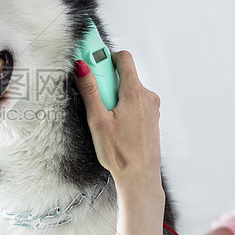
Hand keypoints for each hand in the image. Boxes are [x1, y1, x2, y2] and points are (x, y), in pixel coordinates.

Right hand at [74, 51, 162, 209]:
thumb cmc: (120, 153)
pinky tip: (115, 125)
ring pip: (128, 89)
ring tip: (104, 119)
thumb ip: (90, 90)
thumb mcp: (98, 120)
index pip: (123, 58)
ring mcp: (152, 107)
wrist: (140, 178)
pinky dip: (122, 105)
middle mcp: (148, 96)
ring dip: (113, 96)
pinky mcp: (151, 118)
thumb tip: (82, 66)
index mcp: (135, 93)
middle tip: (94, 100)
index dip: (105, 56)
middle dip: (105, 81)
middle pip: (123, 74)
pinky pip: (134, 102)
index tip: (89, 58)